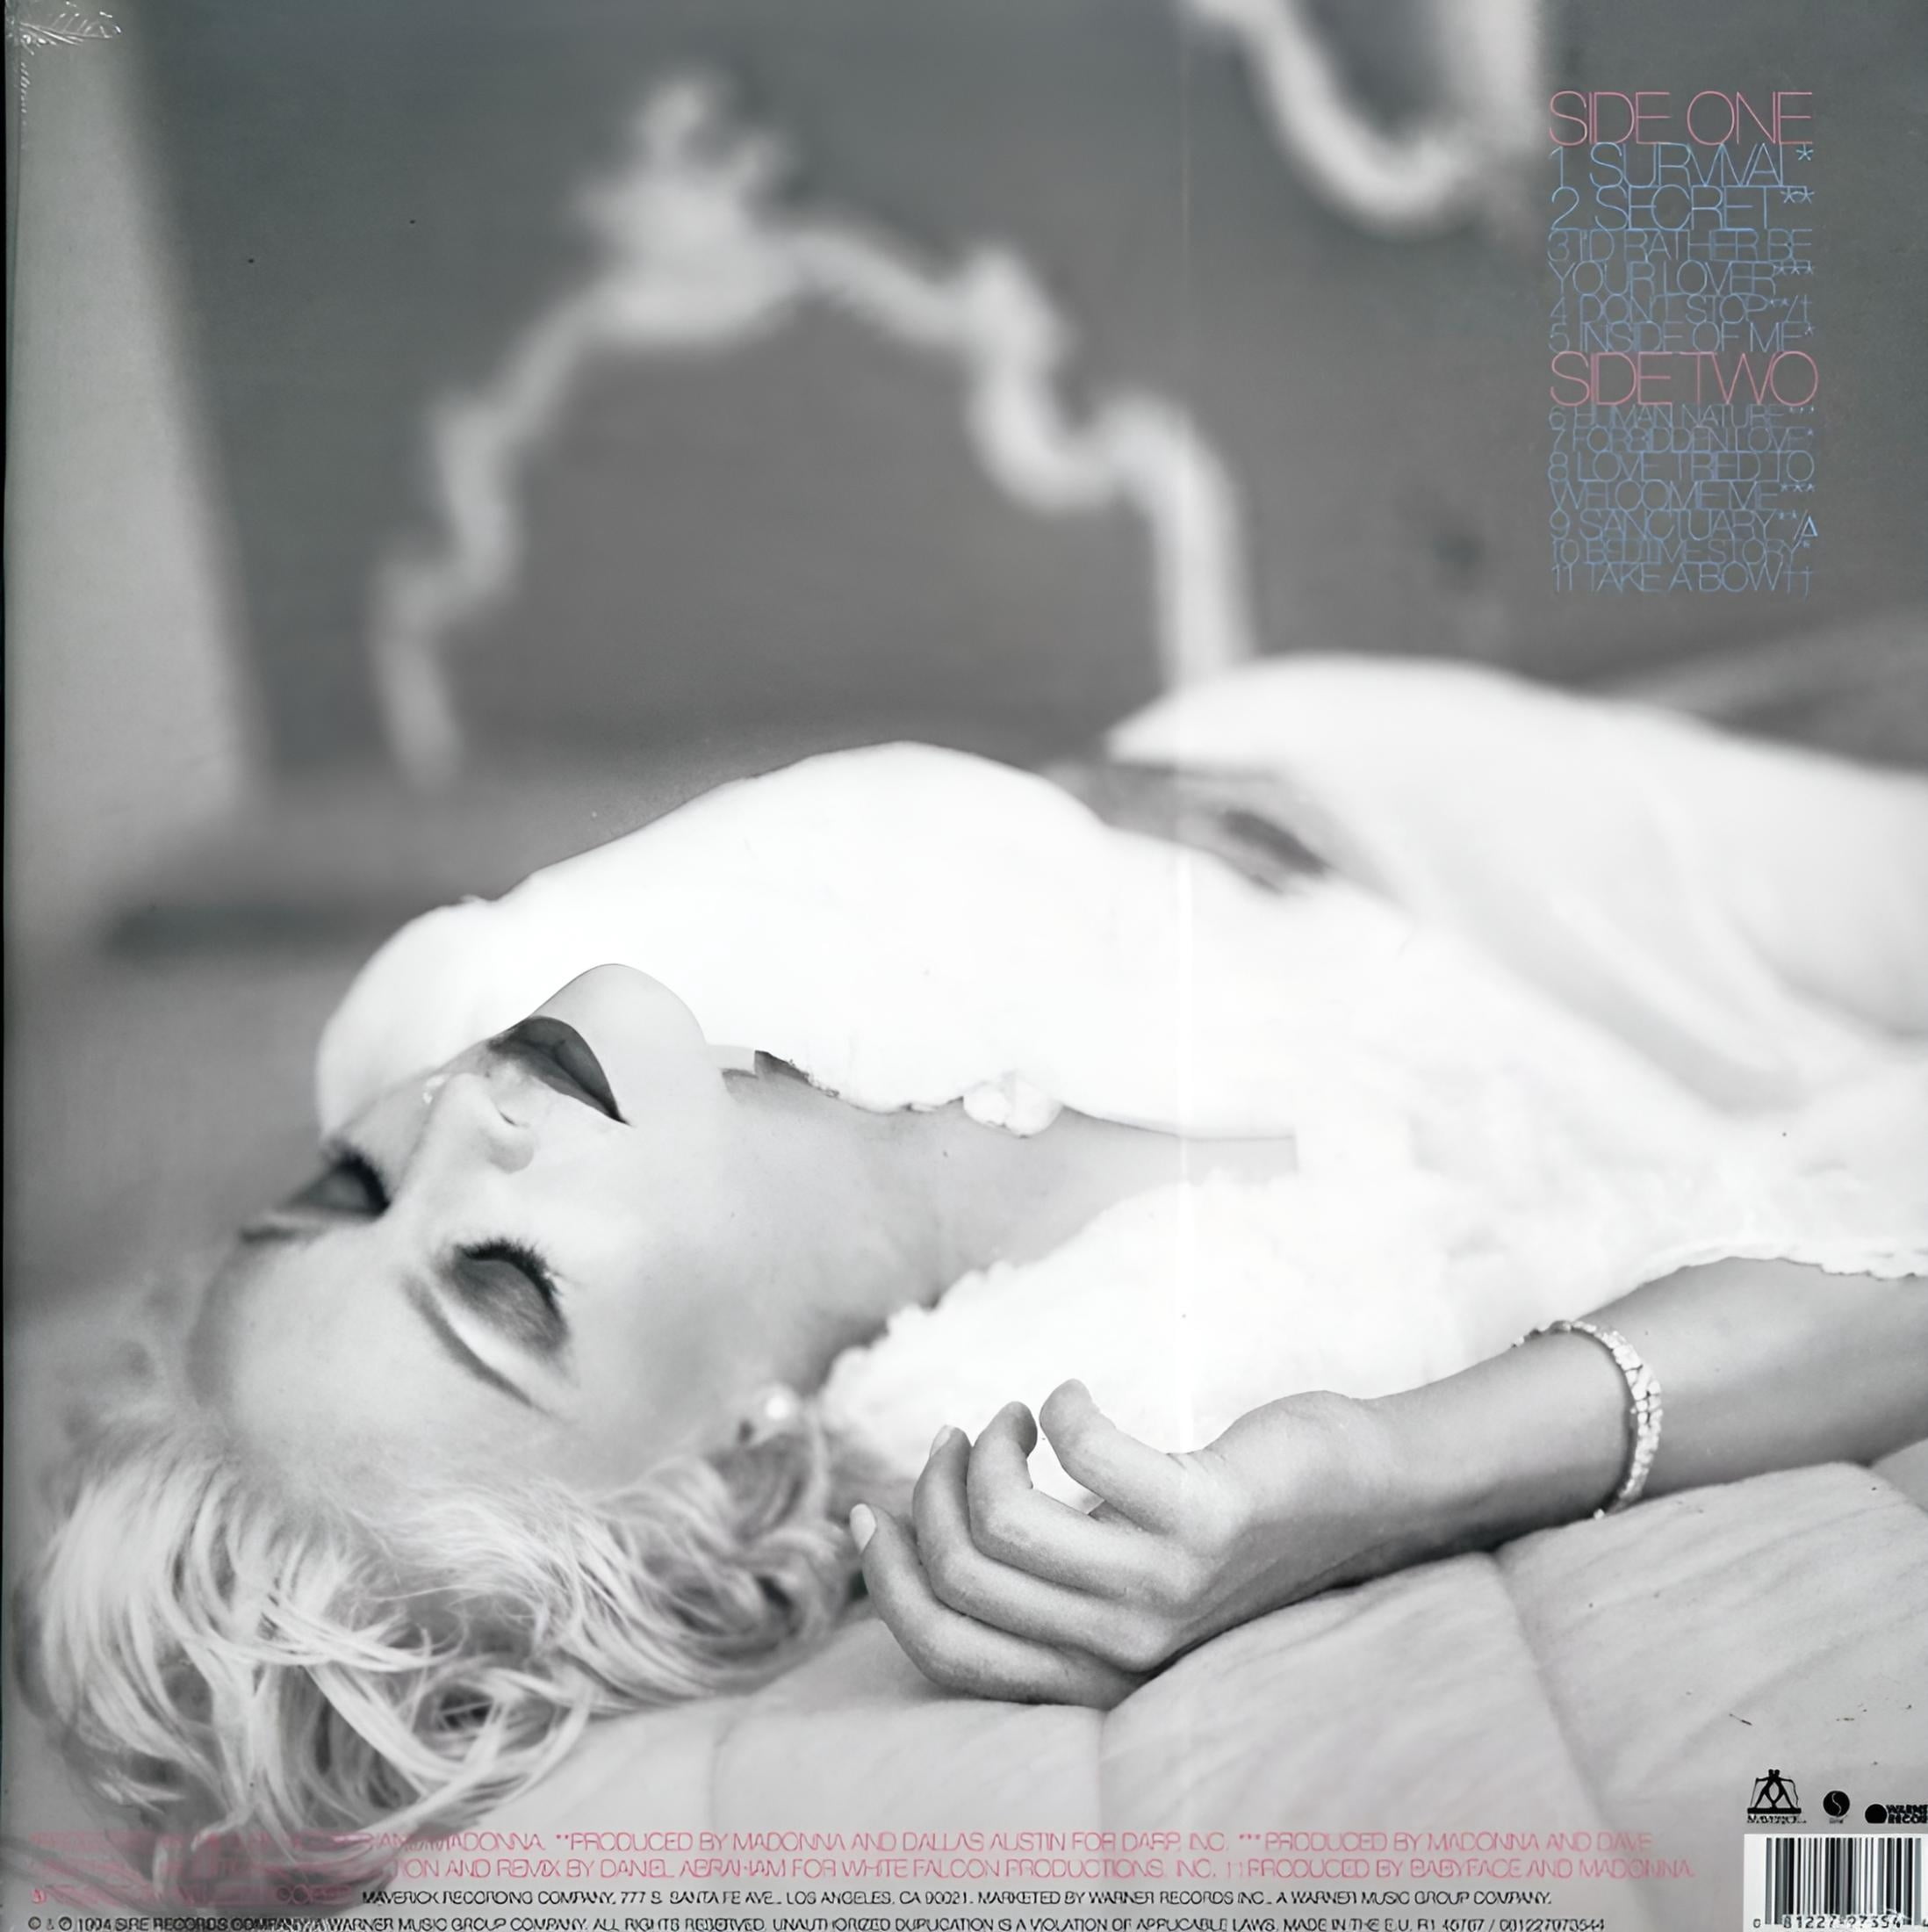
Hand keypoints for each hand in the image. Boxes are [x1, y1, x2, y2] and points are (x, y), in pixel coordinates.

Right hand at [851, 1381, 1396, 1706]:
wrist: (1364, 1501)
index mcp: (1089, 1673)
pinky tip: (1073, 1398)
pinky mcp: (1202, 1518)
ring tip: (1018, 1416)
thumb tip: (929, 1528)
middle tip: (960, 1436)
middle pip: (961, 1572)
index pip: (945, 1651)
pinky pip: (1083, 1452)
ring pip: (1003, 1517)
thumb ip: (1044, 1577)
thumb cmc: (1221, 1525)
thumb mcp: (1121, 1577)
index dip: (888, 1580)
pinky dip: (1059, 1406)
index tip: (872, 1510)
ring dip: (989, 1443)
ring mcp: (1162, 1588)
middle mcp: (1121, 1649)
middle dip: (931, 1489)